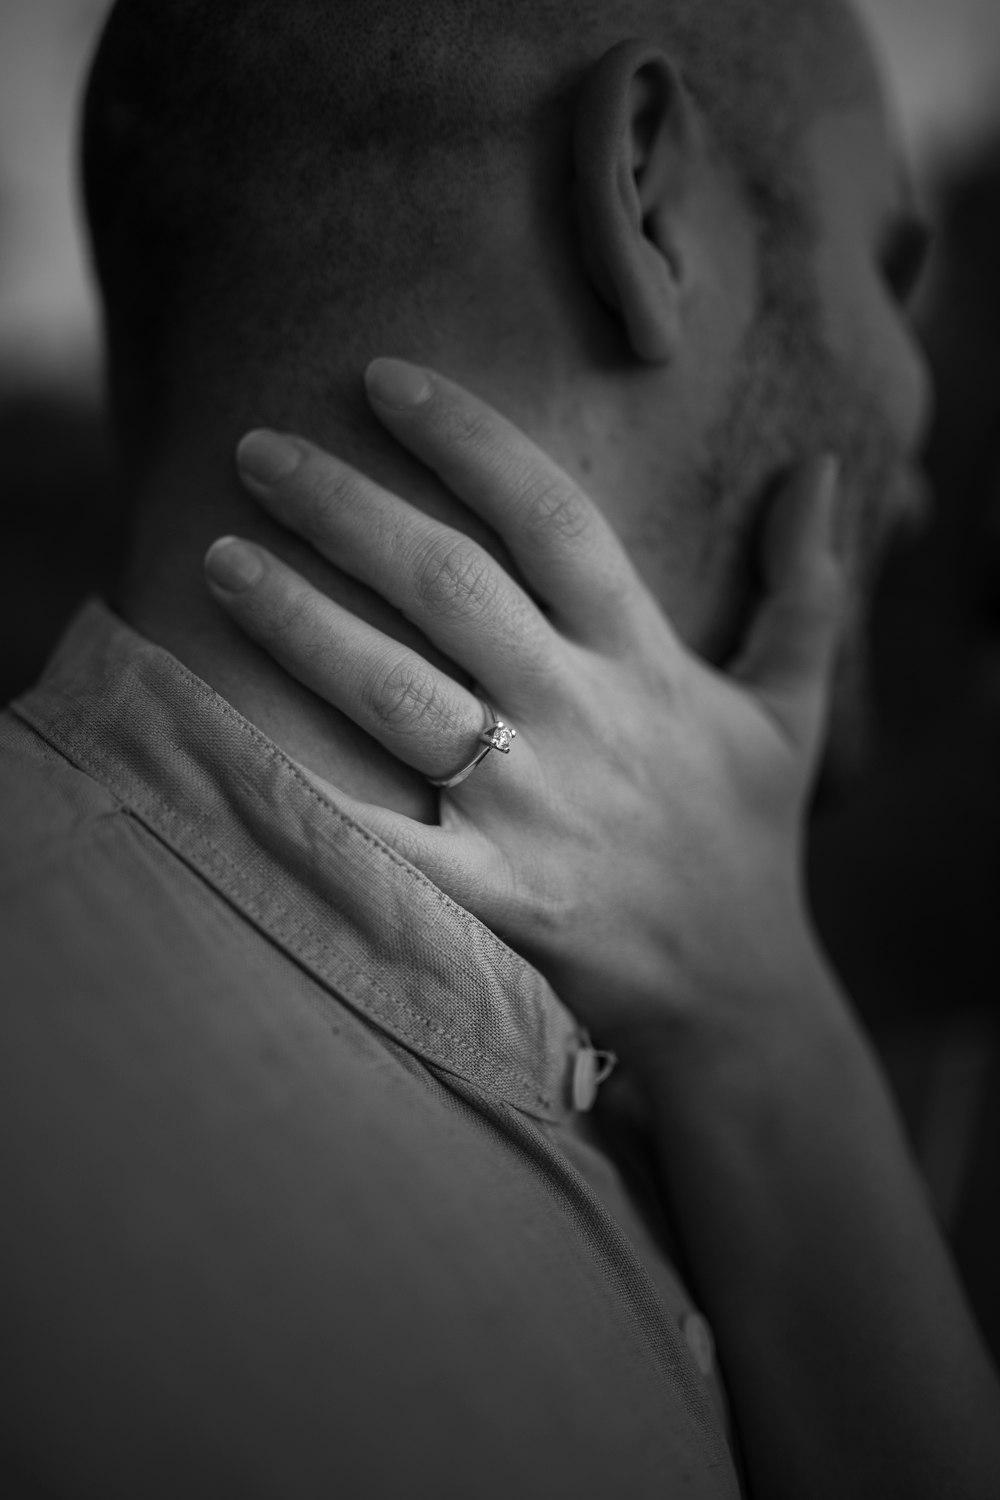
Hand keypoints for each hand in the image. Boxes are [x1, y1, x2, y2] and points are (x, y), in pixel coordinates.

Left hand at [205, 359, 842, 1060]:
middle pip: (452, 589)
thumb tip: (829, 469)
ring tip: (220, 558)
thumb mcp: (794, 705)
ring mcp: (535, 813)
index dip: (468, 440)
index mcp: (645, 663)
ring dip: (303, 623)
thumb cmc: (750, 839)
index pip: (553, 519)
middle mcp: (584, 721)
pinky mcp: (498, 899)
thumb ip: (807, 584)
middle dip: (348, 510)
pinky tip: (221, 740)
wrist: (740, 1000)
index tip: (383, 380)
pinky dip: (305, 795)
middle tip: (256, 448)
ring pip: (401, 696)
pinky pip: (384, 841)